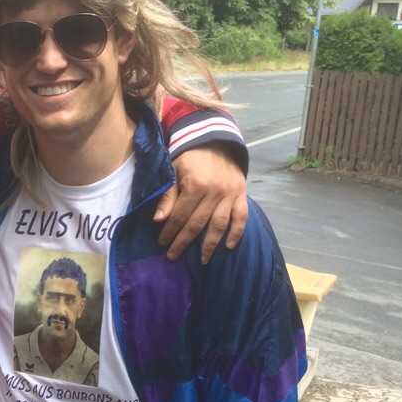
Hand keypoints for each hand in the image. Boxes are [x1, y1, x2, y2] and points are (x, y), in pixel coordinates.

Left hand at [155, 143, 247, 263]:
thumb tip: (159, 220)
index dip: (170, 231)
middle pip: (197, 224)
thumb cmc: (190, 158)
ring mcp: (230, 194)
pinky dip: (237, 233)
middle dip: (184, 242)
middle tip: (173, 256)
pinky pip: (241, 217)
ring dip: (210, 244)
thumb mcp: (173, 170)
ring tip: (202, 260)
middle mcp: (215, 191)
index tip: (162, 243)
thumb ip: (168, 195)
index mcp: (196, 185)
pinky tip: (228, 246)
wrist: (216, 142)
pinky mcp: (241, 194)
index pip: (181, 215)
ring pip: (219, 224)